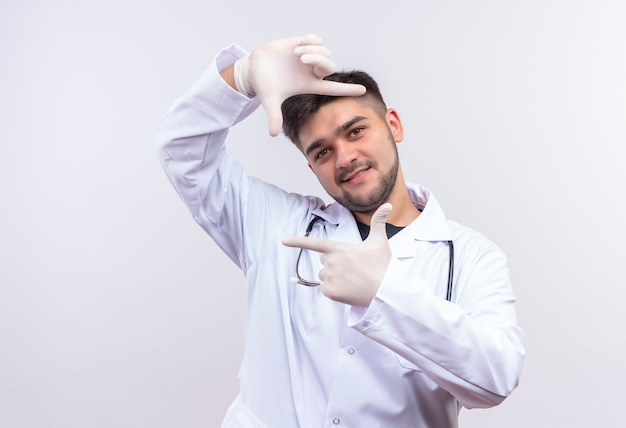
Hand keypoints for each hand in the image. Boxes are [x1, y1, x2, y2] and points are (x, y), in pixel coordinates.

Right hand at [234, 34, 365, 135]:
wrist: (254, 67)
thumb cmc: (264, 85)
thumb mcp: (269, 100)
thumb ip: (274, 116)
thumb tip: (273, 134)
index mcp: (308, 85)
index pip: (332, 88)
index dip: (347, 90)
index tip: (363, 91)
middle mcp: (311, 72)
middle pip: (330, 66)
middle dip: (319, 60)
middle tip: (302, 61)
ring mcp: (308, 58)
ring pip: (325, 52)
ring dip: (312, 51)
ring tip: (296, 55)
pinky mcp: (302, 44)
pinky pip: (316, 40)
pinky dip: (310, 41)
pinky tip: (298, 46)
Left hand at [282, 204, 392, 306]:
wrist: (386, 290)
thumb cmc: (382, 265)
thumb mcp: (380, 241)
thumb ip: (379, 222)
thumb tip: (389, 203)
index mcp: (338, 248)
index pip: (314, 243)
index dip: (297, 241)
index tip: (283, 240)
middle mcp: (330, 262)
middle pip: (324, 262)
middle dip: (335, 265)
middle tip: (354, 269)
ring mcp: (329, 277)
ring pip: (325, 277)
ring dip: (335, 279)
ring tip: (353, 280)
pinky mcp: (330, 292)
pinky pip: (327, 290)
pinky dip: (336, 291)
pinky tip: (350, 290)